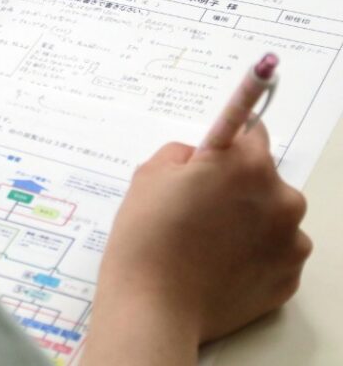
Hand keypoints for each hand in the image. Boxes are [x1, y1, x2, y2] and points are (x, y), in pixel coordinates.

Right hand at [81, 122, 311, 364]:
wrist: (153, 306)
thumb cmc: (147, 235)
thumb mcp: (150, 173)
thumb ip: (184, 153)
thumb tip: (200, 158)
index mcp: (247, 165)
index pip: (252, 132)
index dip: (228, 145)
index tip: (213, 159)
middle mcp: (281, 198)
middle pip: (263, 178)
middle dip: (236, 186)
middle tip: (196, 207)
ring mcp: (290, 241)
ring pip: (271, 216)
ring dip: (248, 220)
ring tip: (206, 241)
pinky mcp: (289, 277)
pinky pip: (274, 252)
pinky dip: (252, 254)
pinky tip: (217, 263)